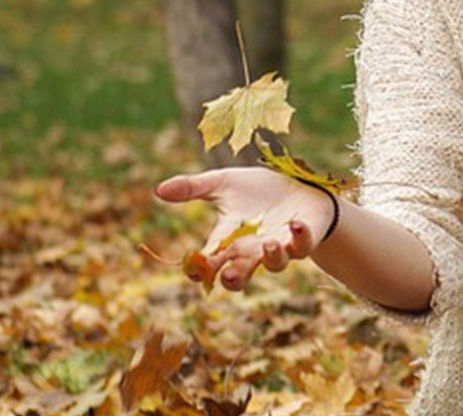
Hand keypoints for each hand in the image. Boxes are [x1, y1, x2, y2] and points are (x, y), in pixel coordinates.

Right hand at [154, 168, 335, 290]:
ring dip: (271, 258)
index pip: (211, 260)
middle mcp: (253, 249)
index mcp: (230, 239)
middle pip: (240, 274)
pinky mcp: (304, 238)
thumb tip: (158, 189)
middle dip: (234, 278)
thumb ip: (193, 188)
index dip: (201, 270)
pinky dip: (300, 237)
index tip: (194, 272)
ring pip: (275, 264)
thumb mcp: (224, 183)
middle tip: (226, 277)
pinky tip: (295, 224)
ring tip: (267, 245)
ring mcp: (279, 247)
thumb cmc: (258, 190)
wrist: (298, 186)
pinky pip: (303, 245)